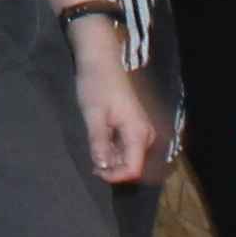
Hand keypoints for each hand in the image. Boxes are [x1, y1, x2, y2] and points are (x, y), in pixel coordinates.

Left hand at [74, 54, 156, 185]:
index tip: (94, 171)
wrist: (101, 60)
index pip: (133, 169)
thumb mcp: (93, 115)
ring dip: (111, 159)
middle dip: (112, 169)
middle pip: (132, 165)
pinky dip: (112, 150)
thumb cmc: (96, 84)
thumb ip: (99, 143)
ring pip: (128, 157)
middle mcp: (145, 134)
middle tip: (90, 160)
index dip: (115, 176)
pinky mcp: (134, 126)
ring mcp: (141, 130)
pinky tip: (98, 141)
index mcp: (138, 133)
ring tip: (93, 147)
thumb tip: (102, 168)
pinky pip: (126, 147)